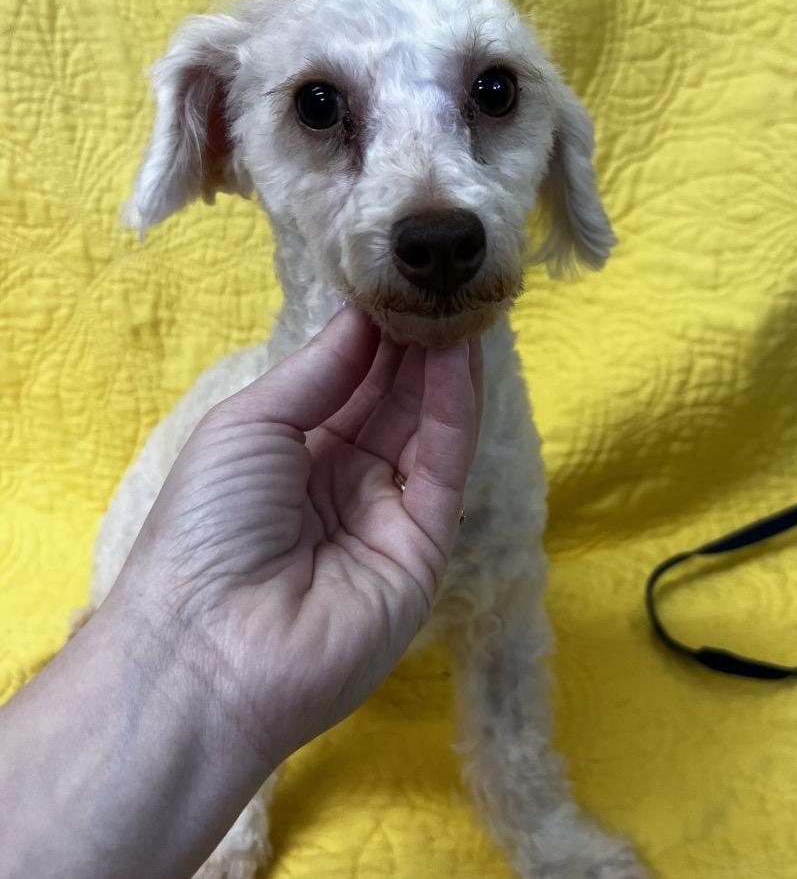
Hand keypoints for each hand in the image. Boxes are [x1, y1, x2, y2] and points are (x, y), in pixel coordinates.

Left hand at [109, 305, 482, 764]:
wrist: (211, 647)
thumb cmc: (207, 523)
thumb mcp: (251, 426)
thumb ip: (318, 372)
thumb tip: (363, 317)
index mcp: (294, 452)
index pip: (349, 382)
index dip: (374, 334)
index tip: (398, 280)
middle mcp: (345, 477)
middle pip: (393, 399)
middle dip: (415, 341)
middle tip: (440, 281)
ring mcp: (388, 511)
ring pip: (426, 425)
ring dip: (443, 365)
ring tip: (459, 302)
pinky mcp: (425, 542)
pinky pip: (442, 465)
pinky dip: (454, 408)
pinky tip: (458, 355)